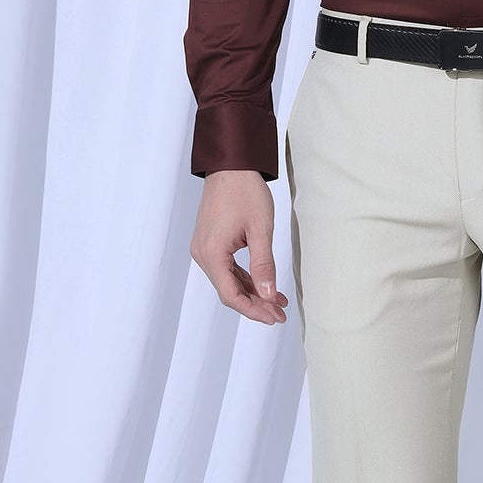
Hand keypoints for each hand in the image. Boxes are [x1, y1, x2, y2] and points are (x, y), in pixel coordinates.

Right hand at [190, 169, 288, 323]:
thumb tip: (268, 295)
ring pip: (228, 281)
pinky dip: (245, 278)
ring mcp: (204, 248)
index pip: (230, 294)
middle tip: (280, 314)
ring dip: (252, 292)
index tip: (273, 317)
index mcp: (212, 253)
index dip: (253, 310)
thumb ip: (264, 265)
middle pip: (228, 291)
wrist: (231, 165)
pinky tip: (264, 284)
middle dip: (255, 304)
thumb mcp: (260, 230)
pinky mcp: (210, 242)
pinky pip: (227, 268)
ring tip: (277, 302)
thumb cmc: (245, 192)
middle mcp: (202, 254)